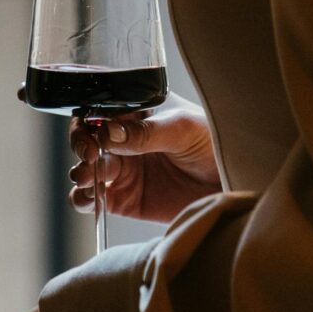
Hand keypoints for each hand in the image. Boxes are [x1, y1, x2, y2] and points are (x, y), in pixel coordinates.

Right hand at [69, 92, 219, 223]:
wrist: (232, 183)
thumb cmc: (214, 143)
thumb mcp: (183, 129)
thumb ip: (146, 133)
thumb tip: (108, 132)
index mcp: (135, 115)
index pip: (98, 112)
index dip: (88, 123)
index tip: (93, 138)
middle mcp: (123, 140)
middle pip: (86, 140)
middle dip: (81, 147)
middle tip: (90, 158)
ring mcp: (122, 170)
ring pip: (84, 169)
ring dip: (80, 173)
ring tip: (88, 179)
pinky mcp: (123, 199)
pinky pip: (92, 199)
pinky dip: (83, 199)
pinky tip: (89, 198)